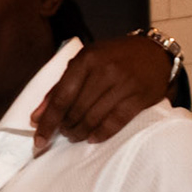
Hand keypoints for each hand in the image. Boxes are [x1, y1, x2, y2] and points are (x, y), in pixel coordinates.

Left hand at [32, 33, 172, 154]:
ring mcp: (124, 84)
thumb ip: (59, 88)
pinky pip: (115, 122)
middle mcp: (105, 70)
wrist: (154, 52)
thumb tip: (36, 117)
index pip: (61, 97)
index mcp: (86, 59)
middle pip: (76, 109)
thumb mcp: (84, 63)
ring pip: (94, 118)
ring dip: (80, 132)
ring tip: (74, 135)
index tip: (39, 139)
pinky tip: (92, 138)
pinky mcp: (140, 97)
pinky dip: (101, 134)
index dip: (48, 121)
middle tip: (62, 132)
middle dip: (64, 127)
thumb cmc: (113, 57)